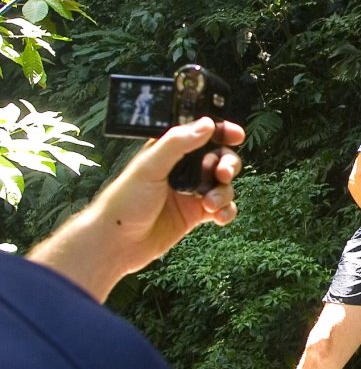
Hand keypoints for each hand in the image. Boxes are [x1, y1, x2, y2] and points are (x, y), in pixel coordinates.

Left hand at [28, 117, 244, 300]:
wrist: (117, 244)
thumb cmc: (125, 201)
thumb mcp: (149, 167)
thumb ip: (177, 143)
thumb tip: (207, 124)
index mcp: (168, 151)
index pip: (200, 133)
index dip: (221, 131)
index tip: (236, 135)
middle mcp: (182, 169)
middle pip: (218, 158)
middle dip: (227, 164)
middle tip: (223, 174)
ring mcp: (190, 192)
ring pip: (223, 184)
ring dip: (224, 192)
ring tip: (209, 204)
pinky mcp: (194, 215)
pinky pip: (222, 208)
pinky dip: (226, 211)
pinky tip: (218, 217)